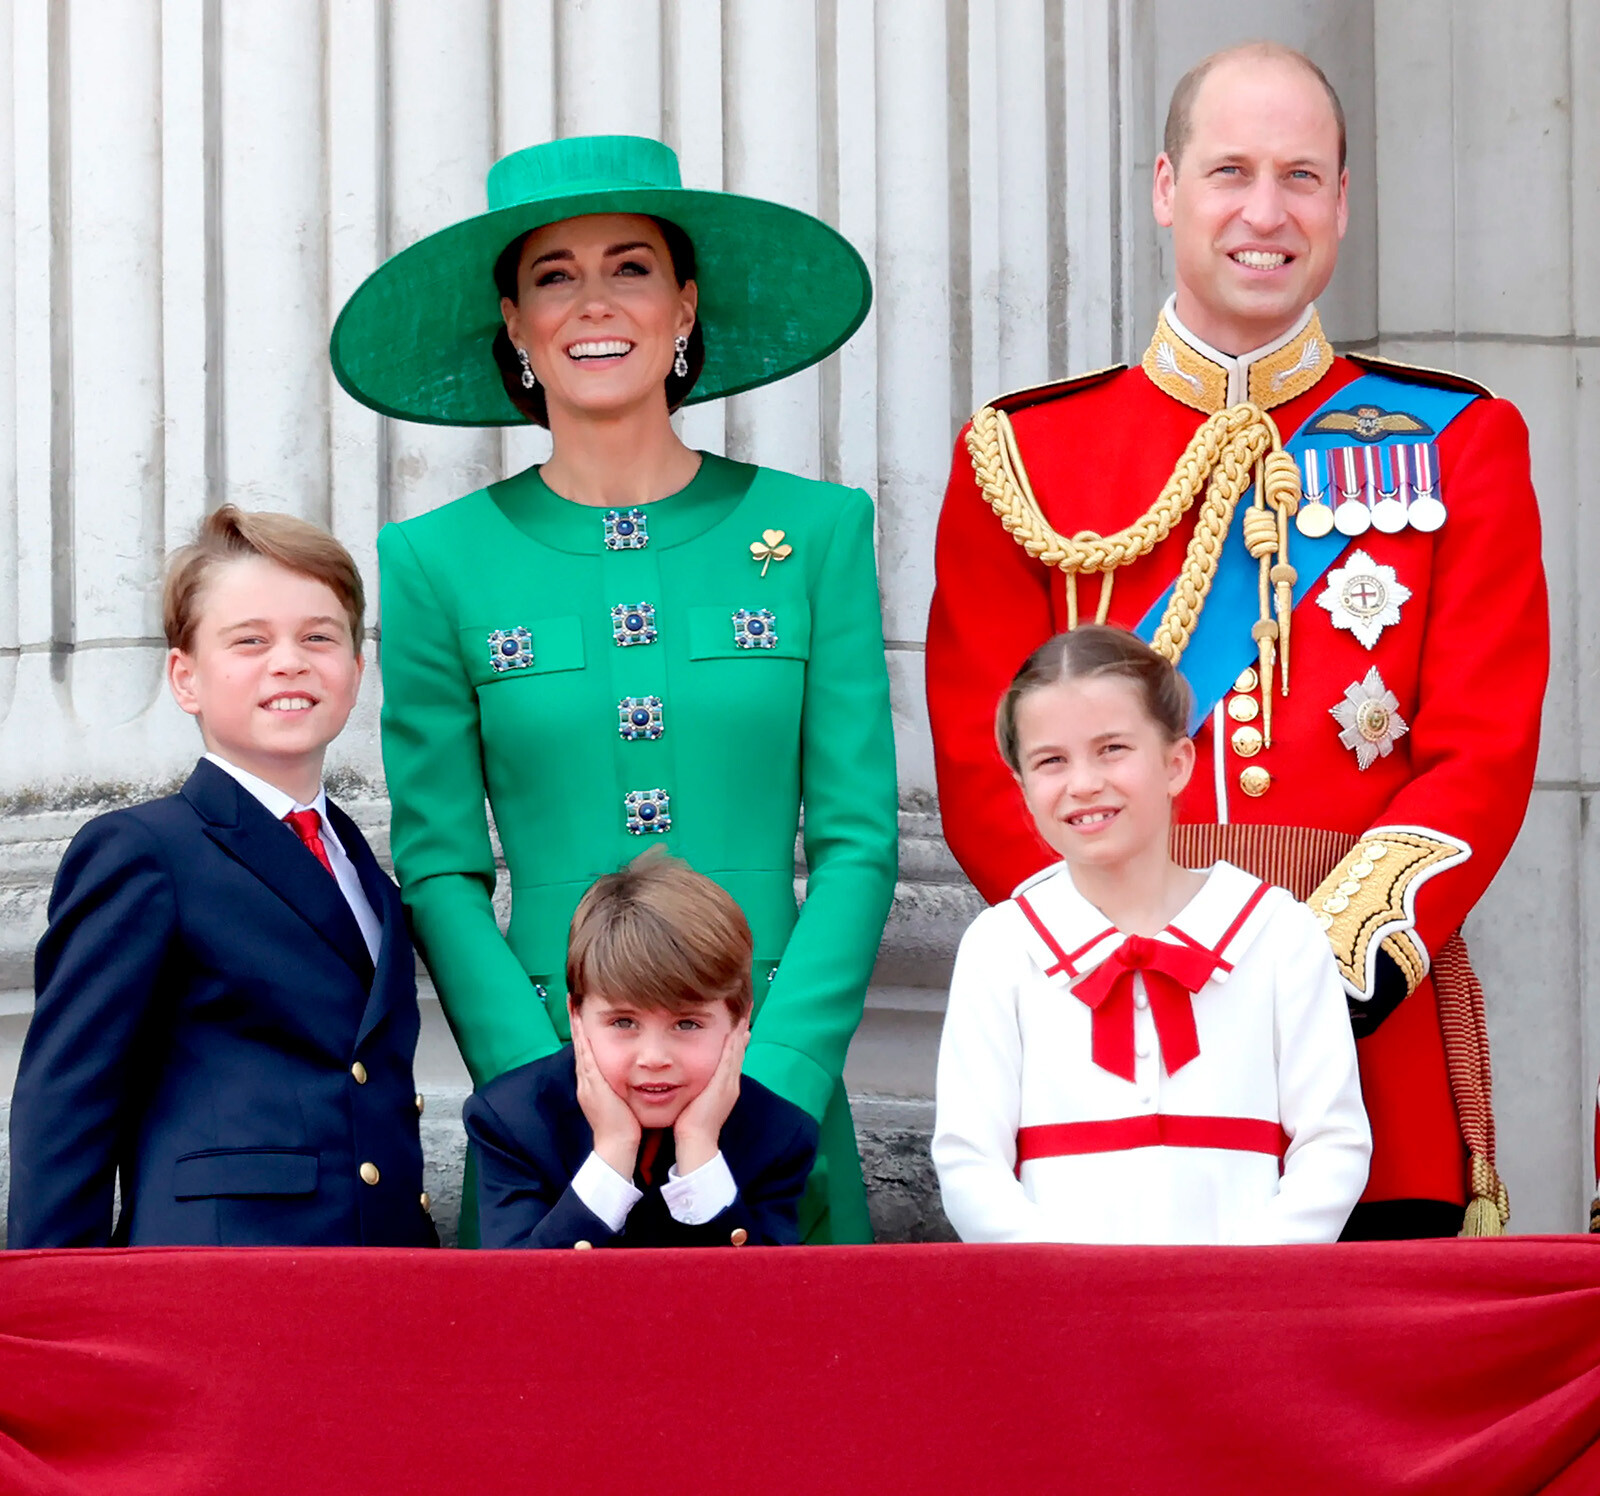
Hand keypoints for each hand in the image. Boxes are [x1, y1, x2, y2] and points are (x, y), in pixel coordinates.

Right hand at [570, 1006, 639, 1178]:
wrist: (617, 1146)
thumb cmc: (625, 1126)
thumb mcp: (622, 1100)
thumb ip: (623, 1086)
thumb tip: (634, 1074)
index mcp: (594, 1084)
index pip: (588, 1052)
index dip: (584, 1032)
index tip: (582, 1012)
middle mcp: (587, 1080)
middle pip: (580, 1045)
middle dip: (577, 1023)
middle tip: (573, 1000)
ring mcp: (587, 1081)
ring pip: (580, 1047)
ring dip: (577, 1025)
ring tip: (574, 1005)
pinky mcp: (592, 1083)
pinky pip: (584, 1055)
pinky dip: (581, 1038)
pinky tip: (581, 1021)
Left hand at [673, 1019, 749, 1174]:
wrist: (696, 1140)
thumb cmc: (689, 1123)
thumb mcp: (695, 1100)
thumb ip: (694, 1087)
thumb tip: (685, 1078)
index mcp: (725, 1087)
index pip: (732, 1059)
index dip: (736, 1041)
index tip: (737, 1026)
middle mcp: (731, 1083)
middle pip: (739, 1052)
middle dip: (741, 1033)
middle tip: (746, 1014)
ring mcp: (730, 1084)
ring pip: (737, 1053)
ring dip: (740, 1033)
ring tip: (743, 1016)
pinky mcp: (724, 1084)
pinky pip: (731, 1059)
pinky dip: (734, 1044)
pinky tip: (735, 1030)